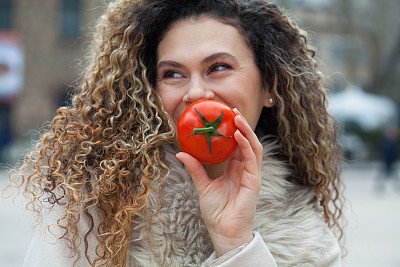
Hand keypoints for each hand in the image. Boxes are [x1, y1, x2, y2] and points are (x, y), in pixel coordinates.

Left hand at [176, 108, 262, 256]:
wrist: (223, 231)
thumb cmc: (216, 211)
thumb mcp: (202, 185)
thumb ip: (195, 168)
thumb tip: (181, 152)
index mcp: (235, 169)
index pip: (237, 144)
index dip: (234, 129)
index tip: (225, 115)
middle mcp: (245, 169)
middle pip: (247, 141)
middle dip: (241, 124)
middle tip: (232, 110)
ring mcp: (251, 174)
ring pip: (254, 146)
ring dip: (246, 130)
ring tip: (237, 117)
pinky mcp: (254, 181)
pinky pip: (252, 159)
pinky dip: (247, 145)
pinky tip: (238, 135)